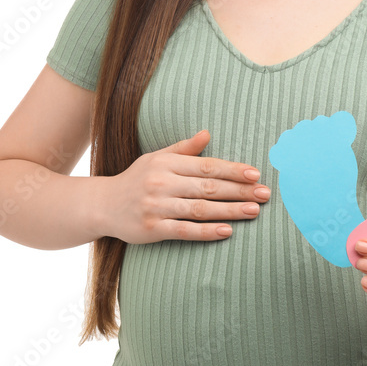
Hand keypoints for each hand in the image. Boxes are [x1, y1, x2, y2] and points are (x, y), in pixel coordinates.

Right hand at [96, 129, 270, 244]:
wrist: (102, 206)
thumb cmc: (135, 179)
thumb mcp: (156, 158)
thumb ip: (184, 149)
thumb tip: (207, 134)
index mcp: (166, 163)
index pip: (207, 166)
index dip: (233, 170)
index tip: (255, 174)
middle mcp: (161, 182)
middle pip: (208, 187)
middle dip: (239, 191)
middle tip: (264, 194)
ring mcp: (156, 206)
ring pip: (200, 209)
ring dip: (230, 210)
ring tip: (254, 211)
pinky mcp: (152, 229)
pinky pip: (185, 230)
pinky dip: (207, 231)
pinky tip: (228, 231)